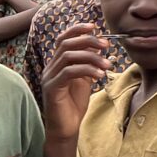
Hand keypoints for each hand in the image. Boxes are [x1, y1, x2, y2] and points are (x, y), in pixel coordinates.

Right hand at [40, 23, 109, 140]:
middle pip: (66, 44)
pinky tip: (99, 75)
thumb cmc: (74, 106)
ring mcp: (49, 78)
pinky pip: (69, 72)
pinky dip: (87, 70)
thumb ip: (88, 64)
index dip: (77, 30)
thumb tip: (98, 47)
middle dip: (87, 41)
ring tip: (108, 65)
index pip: (62, 39)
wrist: (66, 129)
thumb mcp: (84, 81)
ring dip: (91, 57)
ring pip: (68, 56)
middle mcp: (50, 68)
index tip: (94, 27)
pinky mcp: (52, 88)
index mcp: (56, 64)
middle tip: (106, 45)